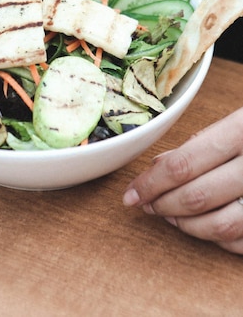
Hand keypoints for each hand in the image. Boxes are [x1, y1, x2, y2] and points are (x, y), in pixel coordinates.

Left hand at [123, 107, 242, 253]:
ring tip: (171, 216)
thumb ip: (201, 143)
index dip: (149, 184)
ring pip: (220, 227)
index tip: (130, 195)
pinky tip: (204, 226)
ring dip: (187, 226)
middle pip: (197, 197)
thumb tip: (158, 168)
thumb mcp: (238, 122)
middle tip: (146, 204)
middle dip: (163, 205)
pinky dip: (218, 240)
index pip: (182, 165)